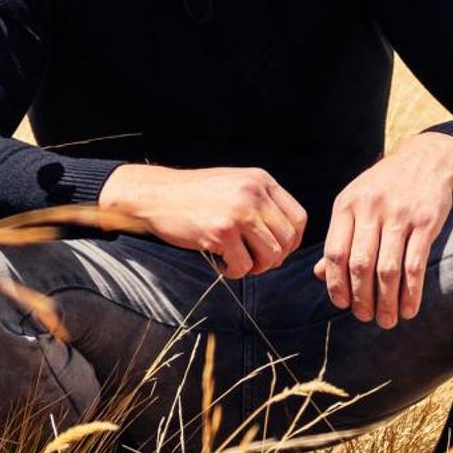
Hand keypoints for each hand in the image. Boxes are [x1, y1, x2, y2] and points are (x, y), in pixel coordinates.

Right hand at [100, 164, 307, 278]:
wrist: (154, 196)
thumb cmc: (193, 195)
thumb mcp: (233, 184)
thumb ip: (261, 202)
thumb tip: (288, 238)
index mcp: (260, 180)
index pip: (298, 218)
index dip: (292, 241)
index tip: (276, 249)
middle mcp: (253, 193)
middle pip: (288, 239)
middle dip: (275, 258)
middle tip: (254, 261)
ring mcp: (238, 212)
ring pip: (271, 255)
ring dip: (257, 267)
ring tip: (237, 262)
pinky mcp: (221, 232)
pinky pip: (244, 266)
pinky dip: (234, 272)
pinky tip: (220, 264)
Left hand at [316, 133, 452, 327]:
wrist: (424, 159)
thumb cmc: (383, 187)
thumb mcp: (354, 203)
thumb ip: (339, 238)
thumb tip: (319, 274)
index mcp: (346, 206)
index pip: (335, 252)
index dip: (336, 283)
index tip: (341, 304)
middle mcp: (370, 210)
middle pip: (360, 264)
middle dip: (361, 298)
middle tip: (365, 317)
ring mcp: (399, 215)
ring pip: (388, 269)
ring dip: (387, 301)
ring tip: (387, 320)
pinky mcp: (426, 222)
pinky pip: (415, 264)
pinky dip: (411, 292)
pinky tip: (410, 308)